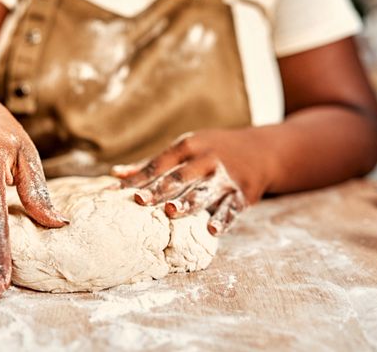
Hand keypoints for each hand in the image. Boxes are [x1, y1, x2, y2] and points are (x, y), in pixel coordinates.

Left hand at [112, 129, 266, 235]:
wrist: (261, 150)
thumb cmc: (213, 150)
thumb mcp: (185, 148)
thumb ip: (152, 164)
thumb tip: (115, 175)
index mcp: (189, 147)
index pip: (161, 164)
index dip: (143, 177)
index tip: (125, 190)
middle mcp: (207, 160)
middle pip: (180, 177)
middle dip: (161, 189)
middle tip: (141, 201)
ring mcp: (226, 177)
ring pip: (204, 192)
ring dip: (187, 203)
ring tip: (171, 212)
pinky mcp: (243, 193)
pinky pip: (232, 208)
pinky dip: (222, 219)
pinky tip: (212, 230)